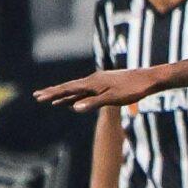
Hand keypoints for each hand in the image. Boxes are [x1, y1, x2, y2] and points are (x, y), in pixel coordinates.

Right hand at [35, 67, 161, 111]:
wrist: (150, 79)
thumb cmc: (133, 89)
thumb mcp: (113, 98)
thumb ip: (93, 103)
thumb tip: (73, 108)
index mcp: (93, 83)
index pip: (68, 89)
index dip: (53, 94)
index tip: (39, 97)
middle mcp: (94, 80)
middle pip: (70, 87)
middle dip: (54, 93)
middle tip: (38, 96)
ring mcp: (100, 82)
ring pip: (78, 90)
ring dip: (64, 95)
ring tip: (52, 100)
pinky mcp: (107, 85)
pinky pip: (87, 92)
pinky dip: (78, 96)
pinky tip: (74, 100)